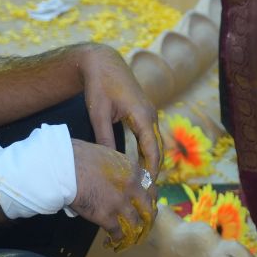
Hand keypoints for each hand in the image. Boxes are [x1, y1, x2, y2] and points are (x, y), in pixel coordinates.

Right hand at [68, 140, 156, 249]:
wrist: (66, 167)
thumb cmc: (81, 156)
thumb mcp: (108, 154)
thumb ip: (117, 167)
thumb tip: (113, 175)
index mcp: (133, 170)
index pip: (150, 186)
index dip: (149, 198)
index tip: (146, 204)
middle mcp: (132, 187)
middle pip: (148, 208)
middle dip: (147, 218)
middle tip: (144, 225)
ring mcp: (120, 203)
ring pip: (135, 223)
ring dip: (134, 233)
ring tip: (131, 238)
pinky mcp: (106, 217)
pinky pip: (117, 232)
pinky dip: (117, 239)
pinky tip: (114, 242)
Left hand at [75, 44, 159, 176]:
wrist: (104, 63)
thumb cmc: (99, 86)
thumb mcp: (98, 113)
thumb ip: (105, 137)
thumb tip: (110, 163)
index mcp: (142, 115)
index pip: (152, 149)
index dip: (152, 170)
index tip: (147, 188)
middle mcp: (150, 114)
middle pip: (157, 148)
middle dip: (154, 170)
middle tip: (147, 193)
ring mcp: (149, 112)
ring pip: (155, 143)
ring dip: (151, 162)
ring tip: (144, 184)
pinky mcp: (144, 112)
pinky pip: (150, 136)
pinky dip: (147, 152)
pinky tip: (138, 166)